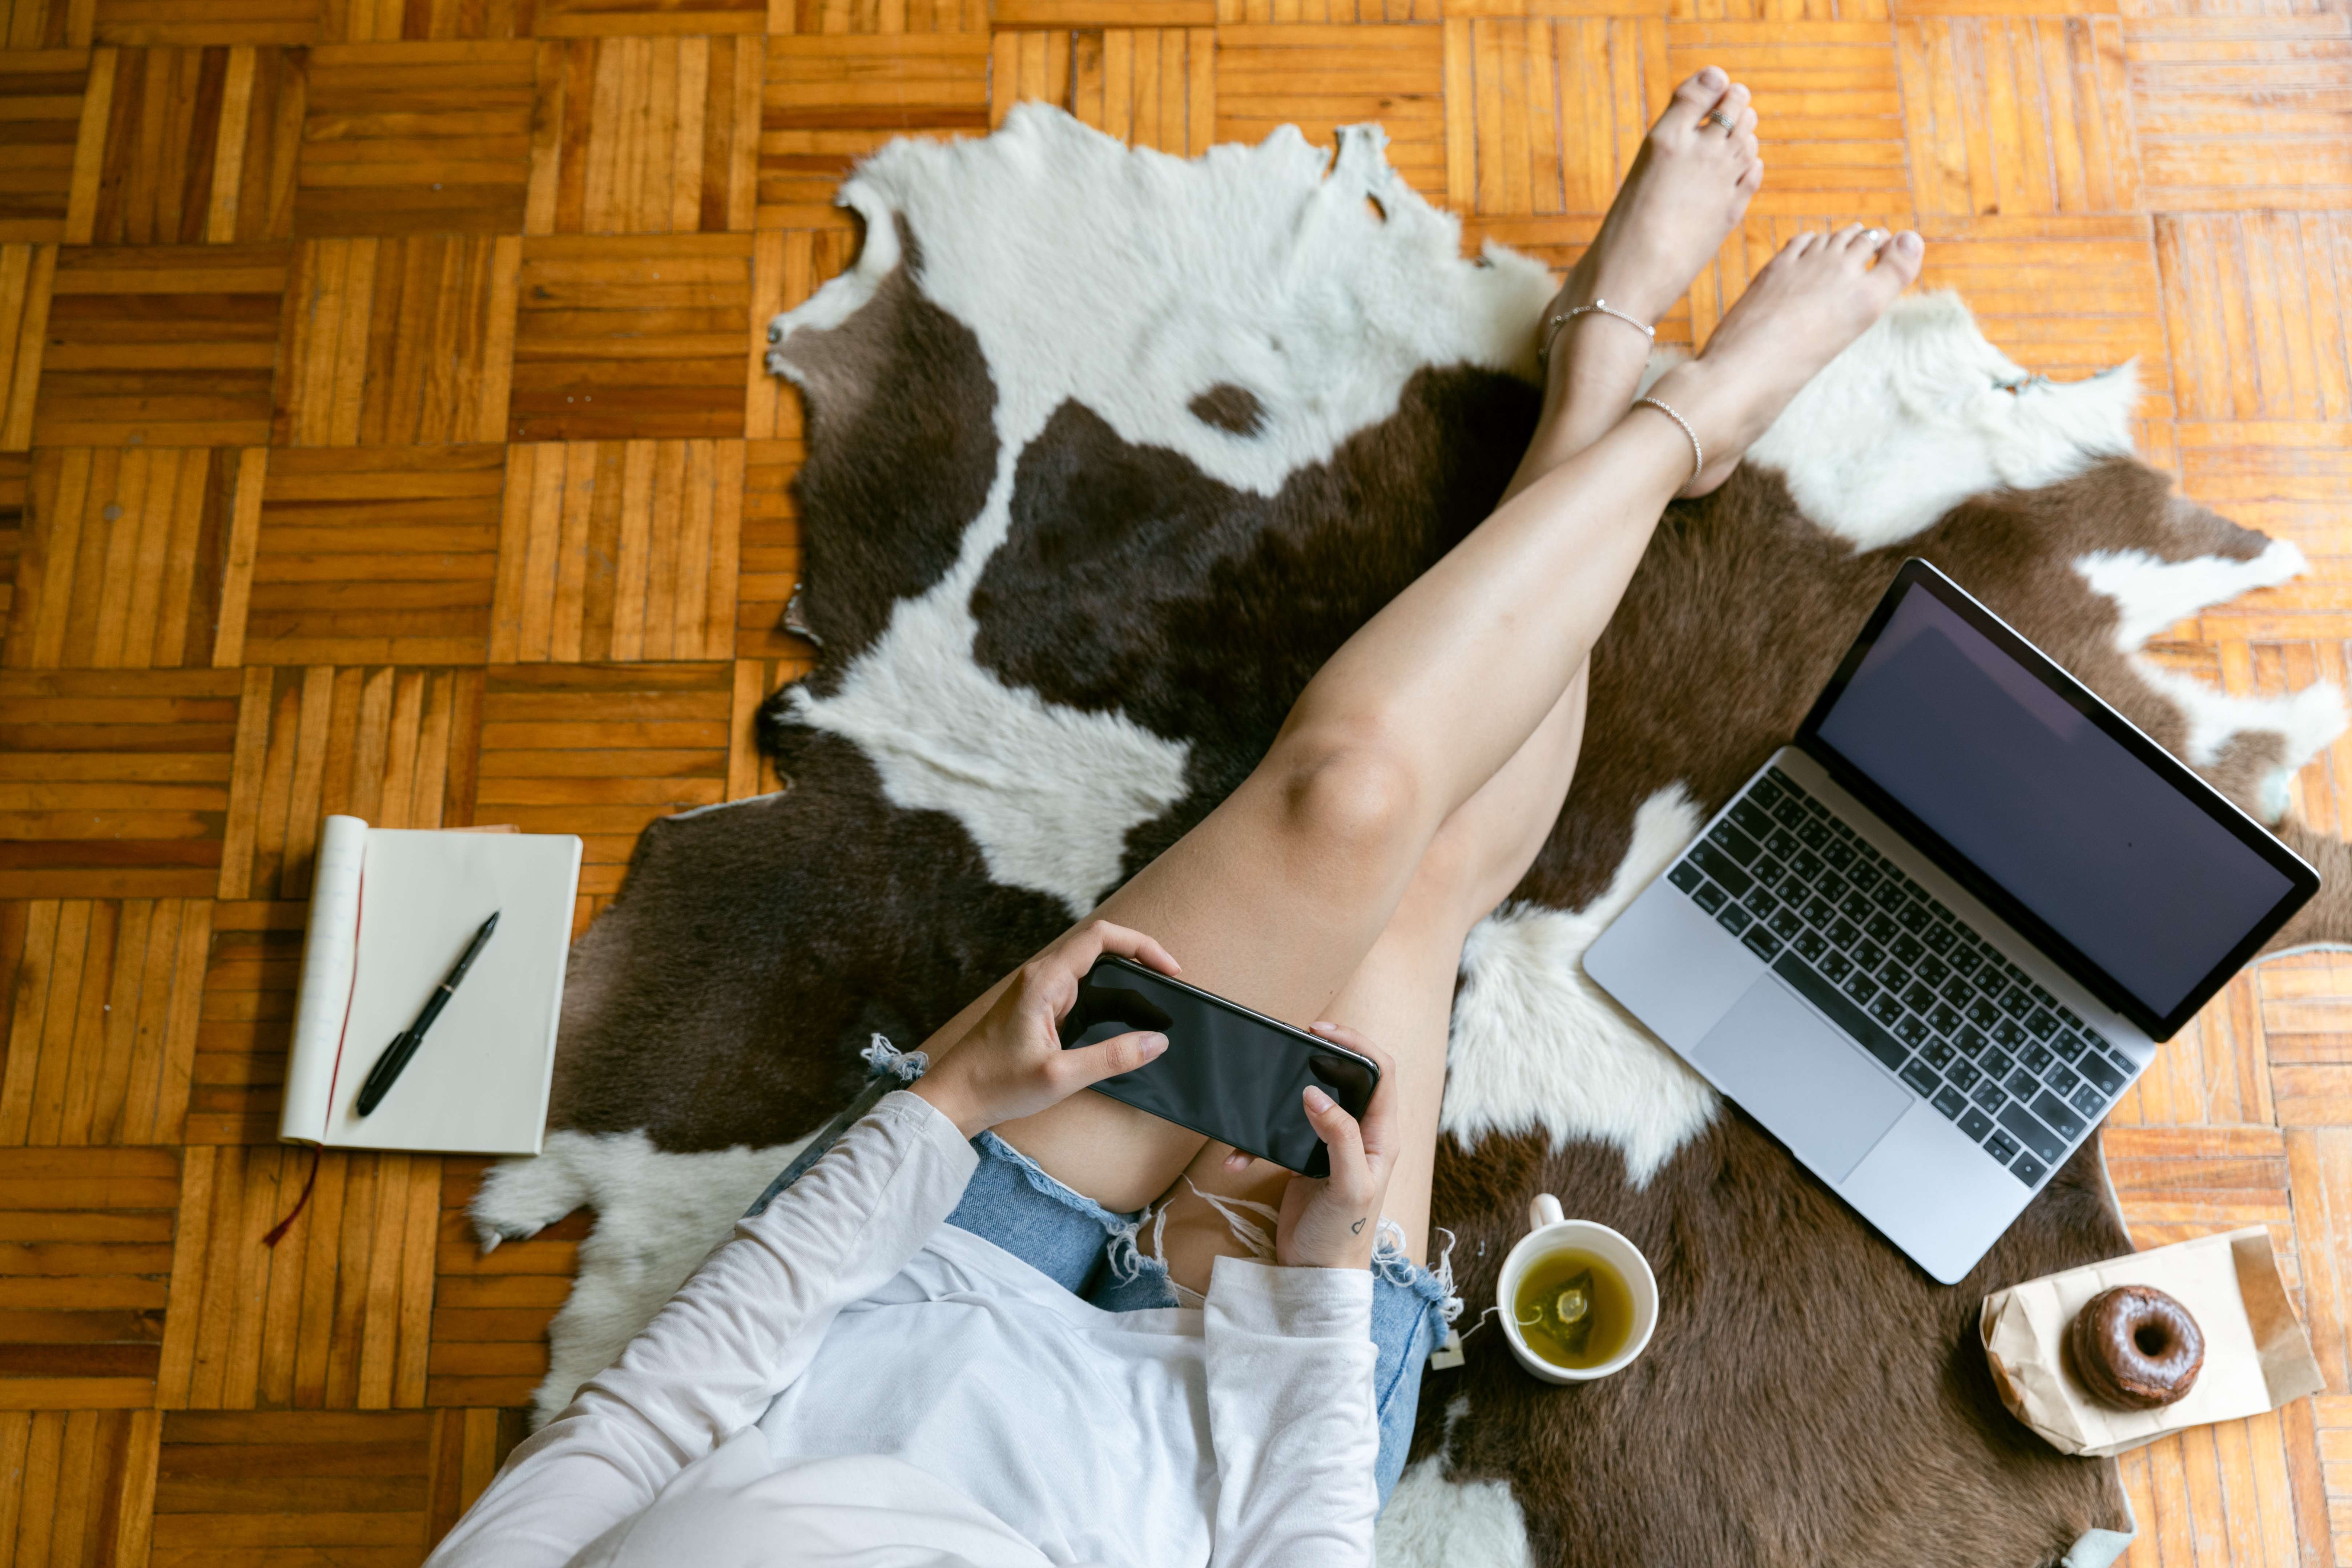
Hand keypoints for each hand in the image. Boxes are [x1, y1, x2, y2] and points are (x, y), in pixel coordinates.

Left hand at [913, 921, 1177, 1138]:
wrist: (953, 1097)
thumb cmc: (995, 1084)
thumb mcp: (1060, 1076)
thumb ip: (1112, 1058)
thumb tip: (1157, 1042)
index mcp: (1044, 981)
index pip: (1100, 937)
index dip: (1141, 944)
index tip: (1170, 969)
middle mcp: (1041, 977)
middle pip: (1100, 948)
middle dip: (1140, 961)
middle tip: (1169, 986)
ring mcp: (1039, 992)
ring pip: (1092, 971)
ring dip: (1125, 984)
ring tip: (1154, 1007)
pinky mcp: (1039, 1008)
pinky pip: (1081, 992)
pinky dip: (1108, 1000)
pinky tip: (1124, 1023)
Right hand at [1274, 1024, 1397, 1271]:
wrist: (1316, 1275)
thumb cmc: (1343, 1236)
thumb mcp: (1349, 1185)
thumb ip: (1339, 1137)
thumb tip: (1316, 1095)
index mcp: (1380, 1135)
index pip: (1380, 1070)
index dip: (1356, 1043)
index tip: (1321, 1031)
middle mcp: (1359, 1135)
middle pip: (1345, 1077)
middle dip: (1318, 1057)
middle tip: (1292, 1043)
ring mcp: (1330, 1146)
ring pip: (1309, 1102)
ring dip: (1280, 1100)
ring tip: (1258, 1096)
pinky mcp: (1303, 1160)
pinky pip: (1278, 1136)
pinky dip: (1255, 1144)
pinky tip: (1237, 1159)